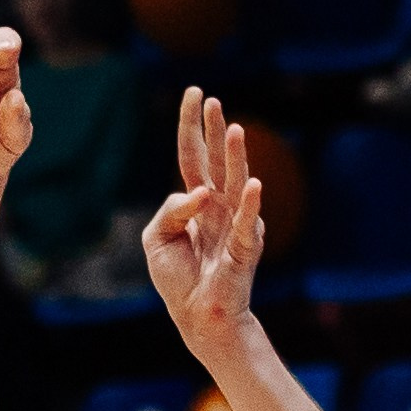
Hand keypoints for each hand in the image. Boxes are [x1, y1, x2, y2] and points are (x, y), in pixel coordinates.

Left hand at [144, 87, 265, 355]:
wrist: (196, 316)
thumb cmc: (177, 279)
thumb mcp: (156, 239)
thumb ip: (169, 209)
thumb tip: (199, 194)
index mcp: (196, 201)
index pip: (192, 156)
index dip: (192, 127)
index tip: (194, 94)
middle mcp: (218, 206)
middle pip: (216, 162)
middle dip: (214, 131)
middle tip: (212, 101)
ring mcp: (234, 223)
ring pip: (235, 184)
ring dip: (235, 158)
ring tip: (234, 130)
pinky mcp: (244, 247)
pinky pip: (248, 223)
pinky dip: (251, 205)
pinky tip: (254, 184)